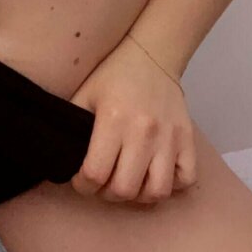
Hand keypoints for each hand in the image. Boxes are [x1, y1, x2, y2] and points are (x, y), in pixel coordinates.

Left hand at [69, 34, 196, 204]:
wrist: (152, 55)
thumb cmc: (113, 76)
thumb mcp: (84, 95)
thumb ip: (73, 128)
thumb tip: (62, 159)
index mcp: (113, 120)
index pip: (95, 174)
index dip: (83, 185)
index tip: (81, 179)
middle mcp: (143, 132)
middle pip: (125, 190)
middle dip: (107, 194)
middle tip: (103, 182)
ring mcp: (169, 138)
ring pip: (157, 192)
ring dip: (138, 195)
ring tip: (129, 182)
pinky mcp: (188, 140)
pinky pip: (185, 180)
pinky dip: (170, 186)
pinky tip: (155, 174)